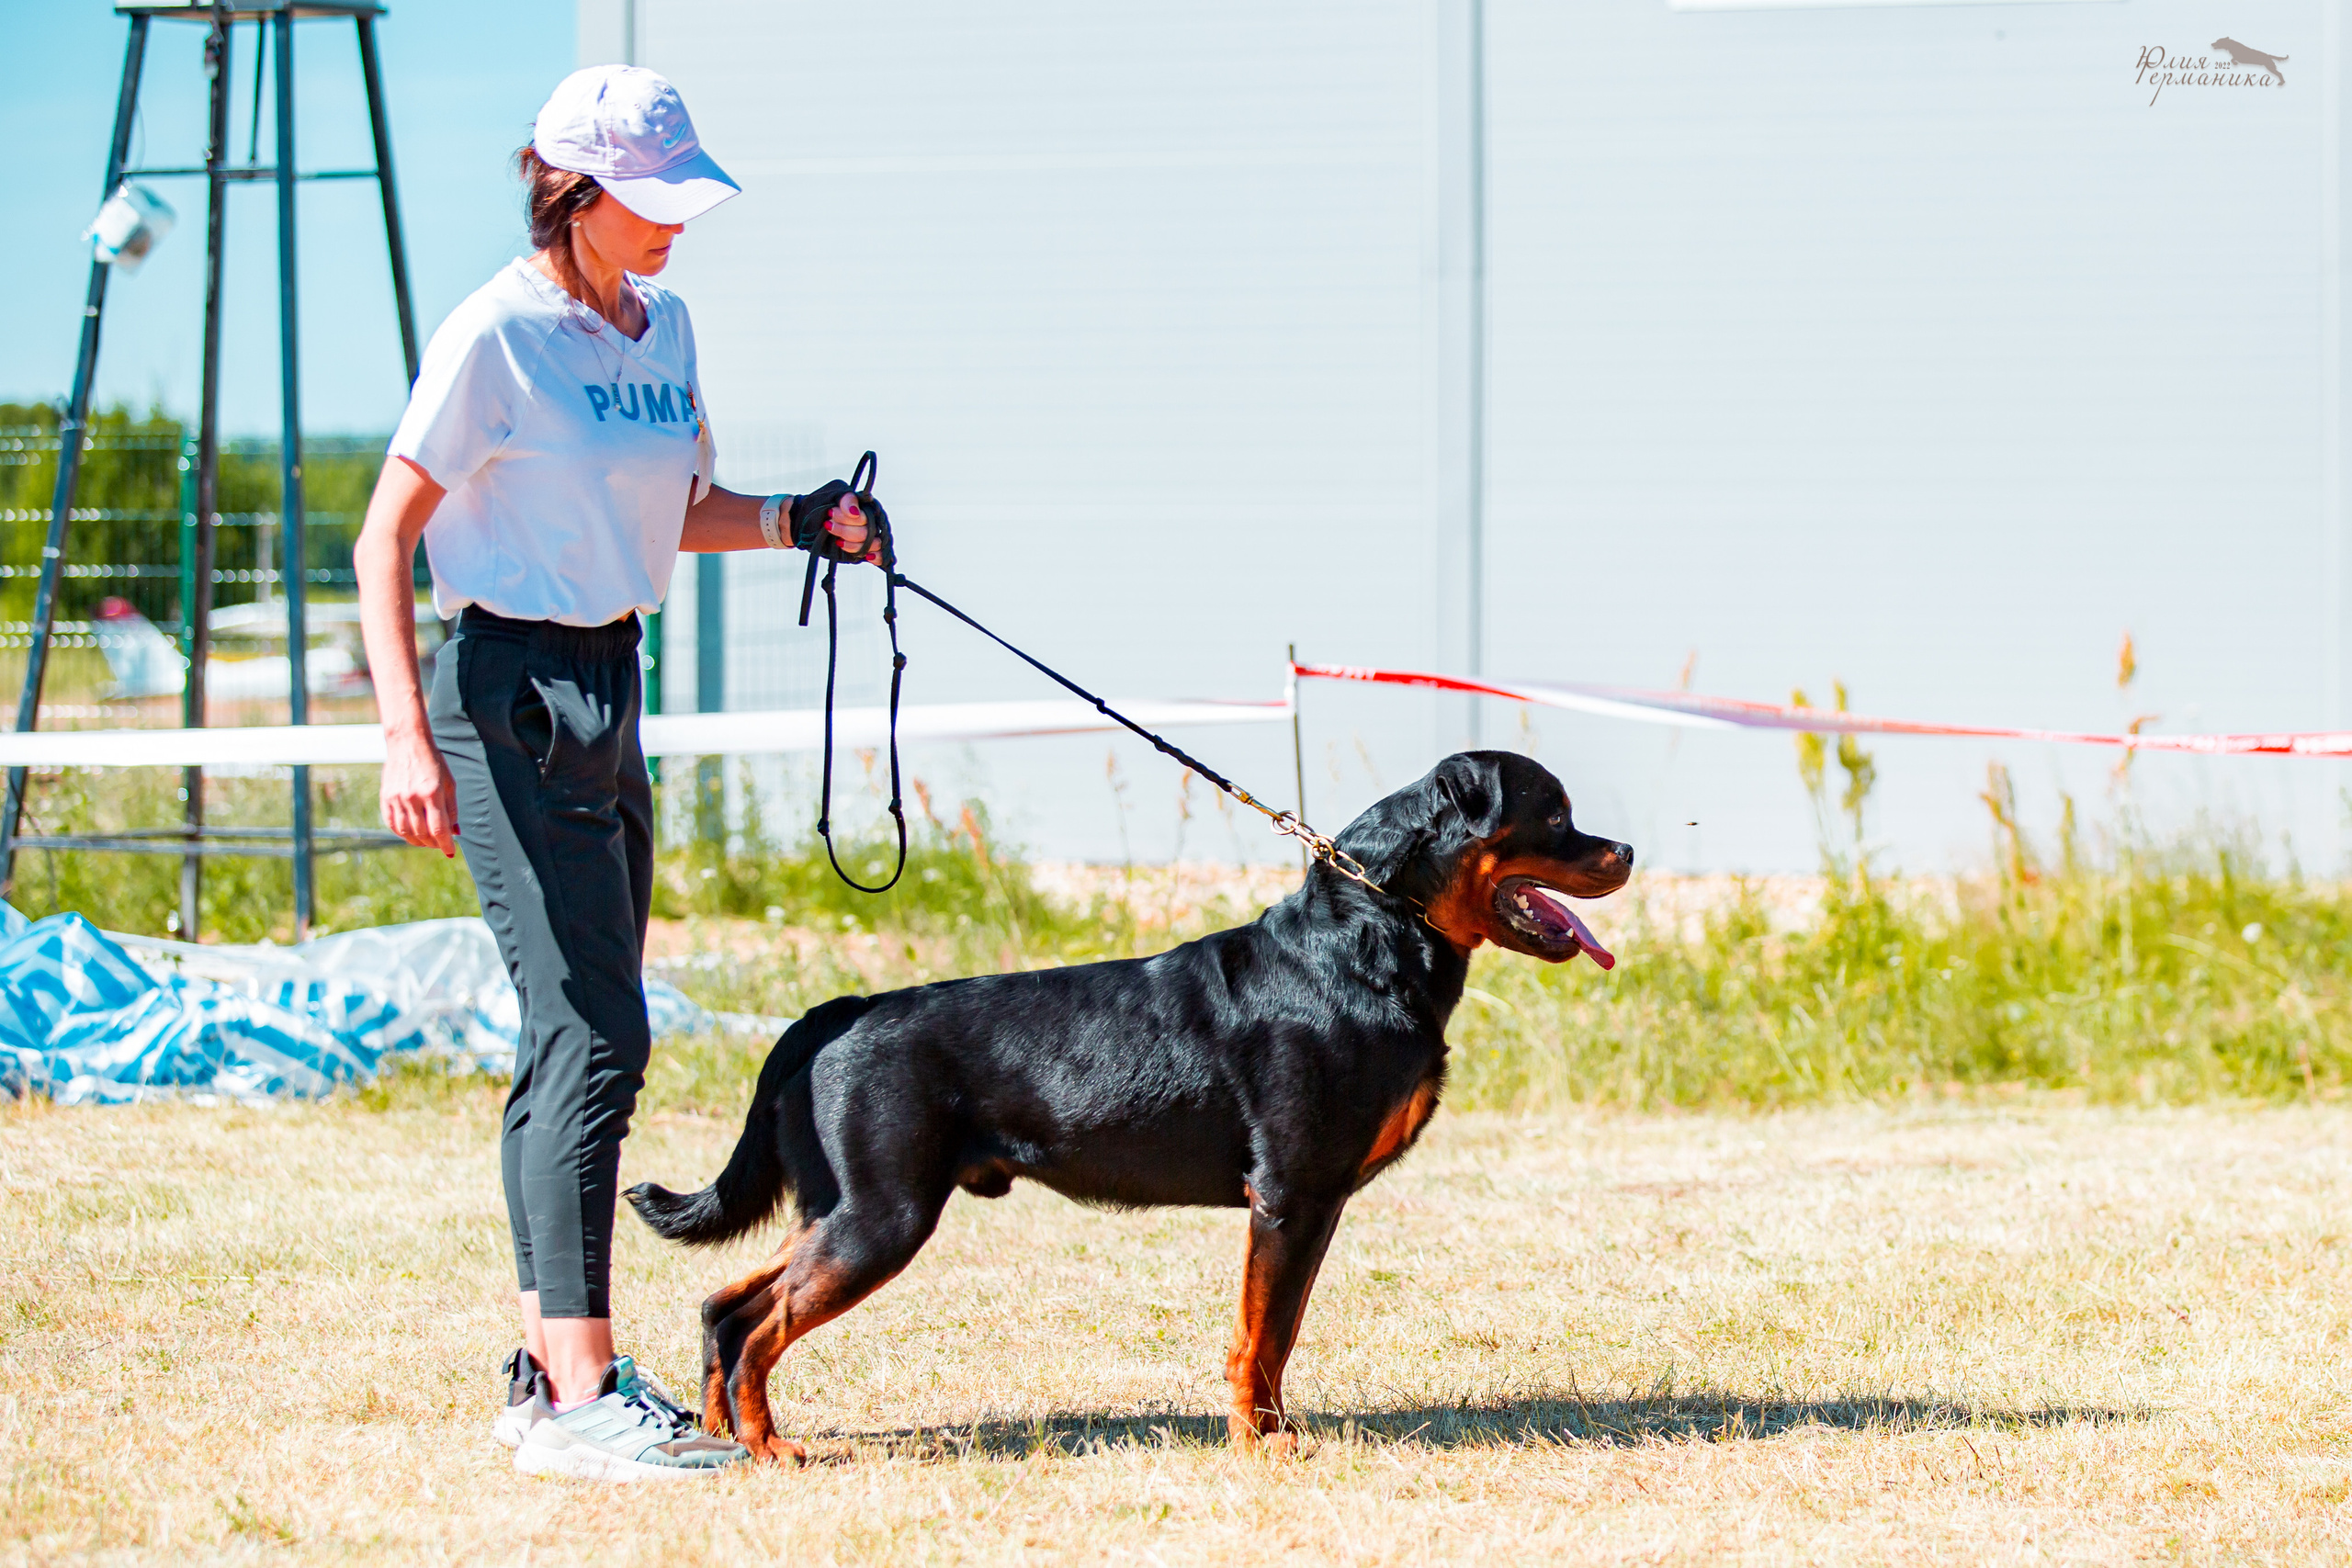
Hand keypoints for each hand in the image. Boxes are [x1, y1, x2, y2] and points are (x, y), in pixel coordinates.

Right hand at [382, 728, 458, 855]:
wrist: (407, 743)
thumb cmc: (433, 763)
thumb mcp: (449, 783)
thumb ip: (452, 809)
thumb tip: (455, 832)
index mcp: (432, 793)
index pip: (439, 828)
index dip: (446, 844)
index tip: (451, 852)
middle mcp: (412, 797)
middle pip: (422, 833)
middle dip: (434, 843)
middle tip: (440, 844)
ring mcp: (396, 798)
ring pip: (406, 832)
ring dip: (418, 841)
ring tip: (427, 841)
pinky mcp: (385, 797)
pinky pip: (392, 824)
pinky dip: (402, 833)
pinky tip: (411, 834)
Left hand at [822, 494, 875, 561]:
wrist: (807, 521)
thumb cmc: (822, 504)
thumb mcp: (834, 495)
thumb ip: (847, 499)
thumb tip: (855, 512)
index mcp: (868, 507)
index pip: (864, 516)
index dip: (847, 518)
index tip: (830, 513)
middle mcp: (873, 522)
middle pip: (868, 532)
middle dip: (845, 531)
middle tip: (828, 525)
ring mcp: (870, 537)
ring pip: (873, 545)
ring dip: (853, 545)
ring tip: (837, 541)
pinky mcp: (866, 551)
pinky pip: (880, 557)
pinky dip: (876, 557)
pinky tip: (867, 556)